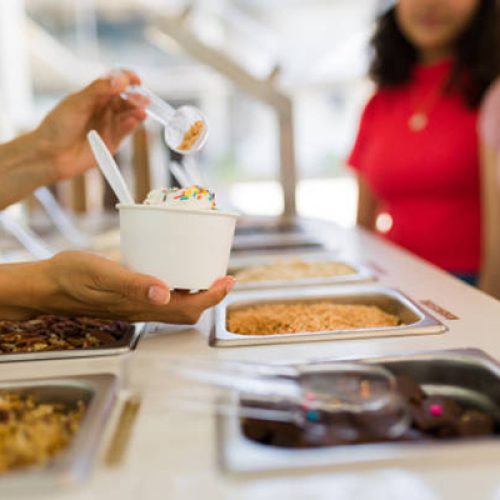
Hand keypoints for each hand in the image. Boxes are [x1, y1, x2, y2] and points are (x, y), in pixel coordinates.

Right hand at [2, 251, 233, 322]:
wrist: (48, 284)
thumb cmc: (71, 277)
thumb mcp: (101, 274)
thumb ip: (132, 284)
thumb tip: (164, 293)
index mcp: (141, 306)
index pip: (188, 308)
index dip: (212, 297)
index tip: (228, 280)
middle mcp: (144, 309)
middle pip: (188, 310)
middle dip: (211, 296)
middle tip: (223, 275)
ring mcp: (138, 305)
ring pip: (177, 305)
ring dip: (198, 292)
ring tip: (208, 271)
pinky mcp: (132, 297)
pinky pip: (164, 297)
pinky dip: (180, 286)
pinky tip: (178, 269)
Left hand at [33, 69, 148, 181]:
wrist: (51, 155)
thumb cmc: (57, 126)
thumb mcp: (77, 102)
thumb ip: (99, 90)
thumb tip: (120, 80)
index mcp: (93, 95)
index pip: (115, 82)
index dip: (127, 79)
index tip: (136, 80)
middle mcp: (103, 109)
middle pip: (125, 99)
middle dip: (135, 98)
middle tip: (143, 99)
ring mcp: (108, 125)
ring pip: (128, 115)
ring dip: (137, 111)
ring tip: (142, 110)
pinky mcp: (112, 142)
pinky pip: (126, 131)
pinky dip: (132, 125)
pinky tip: (136, 119)